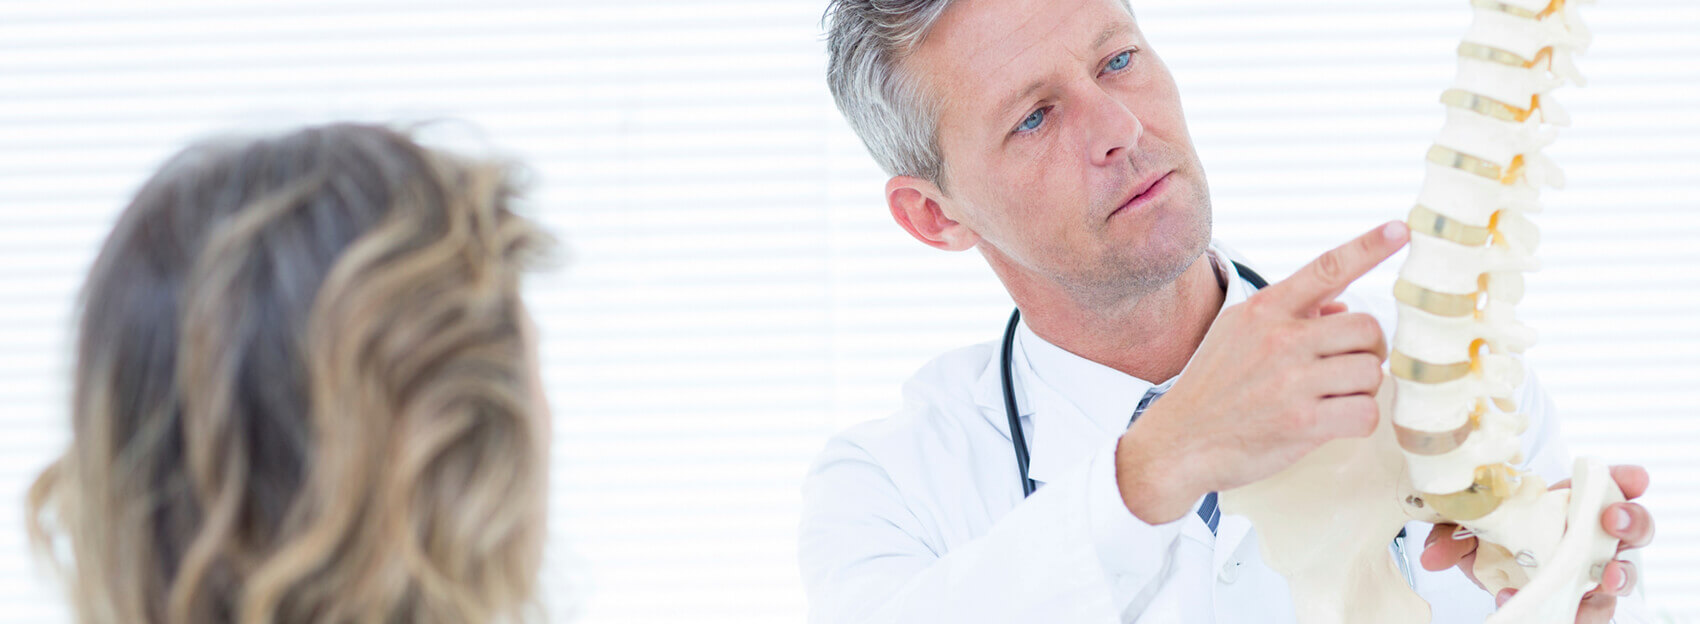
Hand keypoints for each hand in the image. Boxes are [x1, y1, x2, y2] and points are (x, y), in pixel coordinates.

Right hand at [1114, 221, 1408, 522]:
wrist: (1179, 441)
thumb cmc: (1213, 387)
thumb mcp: (1236, 332)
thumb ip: (1289, 315)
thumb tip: (1344, 307)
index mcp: (1265, 310)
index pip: (1327, 269)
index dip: (1369, 247)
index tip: (1401, 229)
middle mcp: (1280, 339)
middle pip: (1368, 328)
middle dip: (1368, 350)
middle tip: (1346, 366)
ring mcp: (1291, 381)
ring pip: (1372, 373)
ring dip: (1362, 389)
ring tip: (1332, 397)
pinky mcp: (1303, 423)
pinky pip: (1365, 413)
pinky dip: (1358, 420)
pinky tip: (1332, 422)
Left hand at [1420, 465, 1654, 622]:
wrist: (1494, 569)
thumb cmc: (1495, 535)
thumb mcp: (1472, 528)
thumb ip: (1454, 535)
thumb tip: (1431, 557)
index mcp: (1576, 503)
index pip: (1614, 485)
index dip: (1628, 479)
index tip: (1633, 477)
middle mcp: (1596, 537)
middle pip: (1635, 528)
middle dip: (1631, 522)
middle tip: (1612, 521)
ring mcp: (1595, 572)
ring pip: (1625, 574)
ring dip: (1620, 575)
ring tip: (1605, 577)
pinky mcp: (1585, 604)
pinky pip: (1592, 612)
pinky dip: (1575, 614)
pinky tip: (1546, 607)